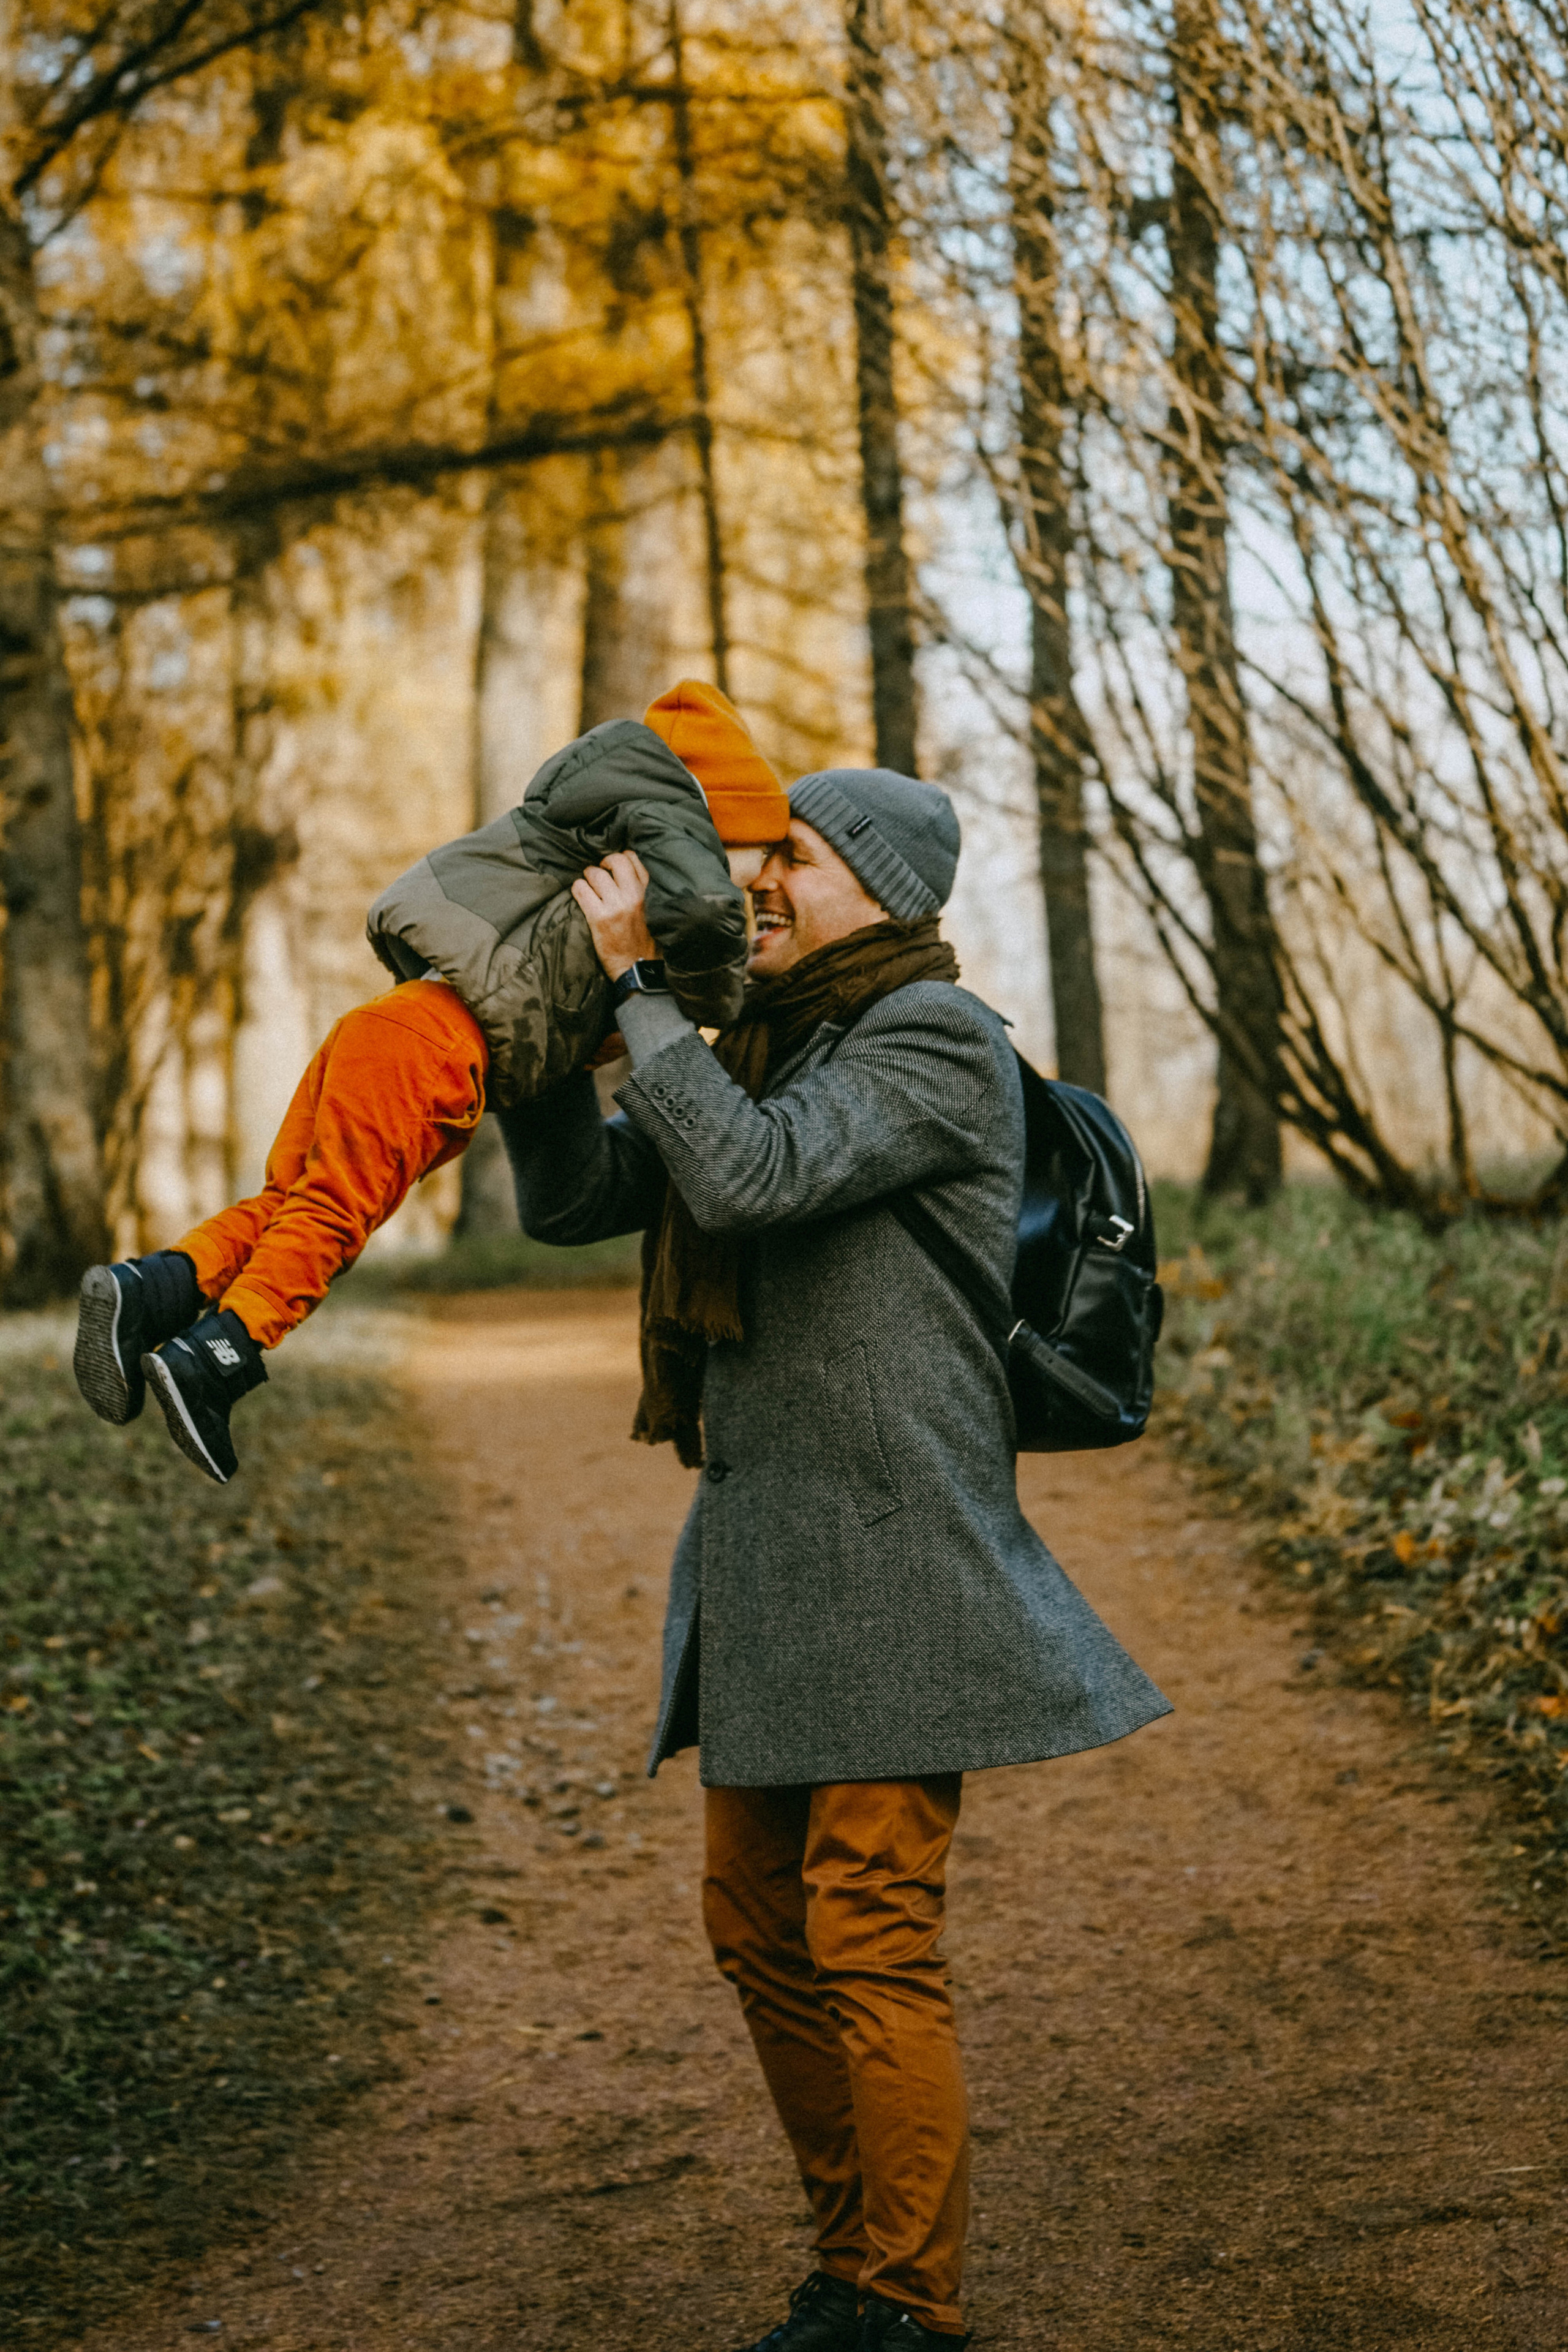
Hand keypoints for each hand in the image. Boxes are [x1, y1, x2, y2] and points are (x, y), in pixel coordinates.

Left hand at [571, 850, 656, 981]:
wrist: (634, 964)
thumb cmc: (637, 934)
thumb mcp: (645, 906)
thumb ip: (636, 884)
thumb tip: (617, 861)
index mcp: (644, 891)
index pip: (631, 857)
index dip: (617, 858)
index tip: (611, 868)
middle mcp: (632, 895)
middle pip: (614, 860)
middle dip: (601, 864)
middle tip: (598, 875)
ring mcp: (615, 906)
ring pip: (594, 874)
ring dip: (587, 879)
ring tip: (589, 889)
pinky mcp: (598, 918)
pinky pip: (580, 889)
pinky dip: (578, 890)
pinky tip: (582, 898)